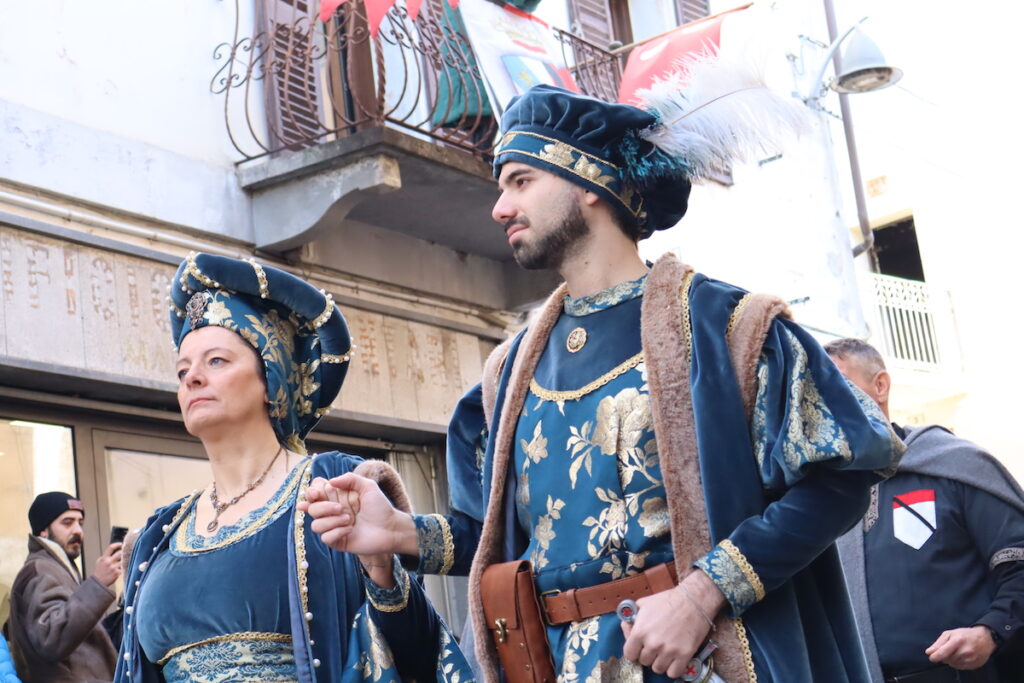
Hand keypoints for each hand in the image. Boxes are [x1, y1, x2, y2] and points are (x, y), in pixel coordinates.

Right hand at [93, 543, 122, 586]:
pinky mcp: (117, 573)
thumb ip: (106, 556)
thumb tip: (114, 549)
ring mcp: (113, 568)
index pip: (111, 548)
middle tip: (126, 551)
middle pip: (120, 553)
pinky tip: (125, 566)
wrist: (98, 582)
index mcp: (104, 558)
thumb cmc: (99, 571)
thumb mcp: (99, 562)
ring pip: (123, 560)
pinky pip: (124, 567)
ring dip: (125, 559)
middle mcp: (109, 562)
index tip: (121, 544)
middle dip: (124, 552)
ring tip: (126, 559)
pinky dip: (125, 566)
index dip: (117, 544)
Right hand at [298, 473, 417, 556]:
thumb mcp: (368, 486)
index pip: (314, 493)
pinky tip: (350, 530)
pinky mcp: (337, 541)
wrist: (391, 528)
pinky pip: (325, 538)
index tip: (316, 493)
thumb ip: (350, 479)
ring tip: (350, 520)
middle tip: (342, 508)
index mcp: (336, 497)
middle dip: (324, 507)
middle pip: (311, 508)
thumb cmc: (380, 507)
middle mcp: (332, 512)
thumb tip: (330, 482)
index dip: (311, 492)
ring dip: (332, 521)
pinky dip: (337, 533)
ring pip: (315, 525)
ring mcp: (333, 527)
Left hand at [621, 570, 725, 677]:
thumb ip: (631, 618)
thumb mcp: (643, 604)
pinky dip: (673, 668)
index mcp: (640, 631)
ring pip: (658, 668)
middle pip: (644, 661)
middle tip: (655, 644)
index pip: (629, 654)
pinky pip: (673, 673)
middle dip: (648, 654)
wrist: (693, 600)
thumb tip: (627, 628)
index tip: (639, 647)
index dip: (634, 650)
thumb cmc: (668, 600)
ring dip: (660, 661)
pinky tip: (674, 657)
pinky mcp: (684, 655)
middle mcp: (653, 644)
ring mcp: (669, 651)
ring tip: (665, 650)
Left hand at [926, 626, 996, 669]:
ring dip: (951, 659)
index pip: (942, 653)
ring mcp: (970, 659)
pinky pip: (959, 667)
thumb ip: (938, 643)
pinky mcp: (974, 665)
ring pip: (952, 664)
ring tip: (956, 651)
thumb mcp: (950, 634)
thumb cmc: (965, 634)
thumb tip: (929, 652)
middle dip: (944, 655)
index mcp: (957, 641)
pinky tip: (961, 656)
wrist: (985, 639)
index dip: (934, 657)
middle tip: (949, 648)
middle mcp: (965, 651)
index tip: (931, 657)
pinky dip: (957, 663)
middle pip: (946, 659)